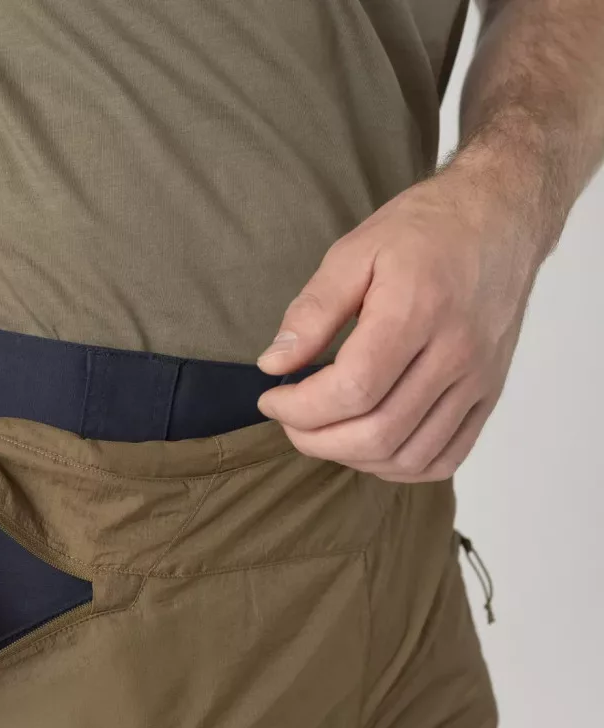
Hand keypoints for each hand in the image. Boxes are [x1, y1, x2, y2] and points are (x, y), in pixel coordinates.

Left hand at [256, 157, 545, 481]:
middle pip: (377, 433)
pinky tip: (367, 445)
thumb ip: (312, 311)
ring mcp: (479, 379)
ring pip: (408, 456)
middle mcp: (456, 352)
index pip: (352, 390)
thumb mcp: (354, 252)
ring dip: (351, 458)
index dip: (299, 408)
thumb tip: (275, 363)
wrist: (501, 216)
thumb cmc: (425, 229)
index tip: (271, 398)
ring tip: (321, 431)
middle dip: (315, 439)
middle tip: (288, 419)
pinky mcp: (490, 394)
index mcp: (418, 311)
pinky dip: (398, 466)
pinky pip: (444, 458)